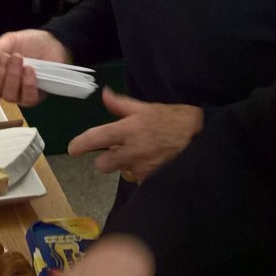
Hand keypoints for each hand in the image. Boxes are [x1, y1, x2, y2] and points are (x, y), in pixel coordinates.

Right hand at [0, 29, 68, 105]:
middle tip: (5, 58)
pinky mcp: (33, 97)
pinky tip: (30, 70)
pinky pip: (27, 98)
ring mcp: (17, 95)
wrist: (51, 42)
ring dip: (13, 75)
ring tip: (20, 59)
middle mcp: (1, 88)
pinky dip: (27, 83)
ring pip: (8, 96)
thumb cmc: (28, 42)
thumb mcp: (10, 40)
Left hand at [68, 86, 203, 182]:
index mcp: (128, 130)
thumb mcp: (147, 108)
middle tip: (115, 151)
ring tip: (140, 156)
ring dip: (125, 166)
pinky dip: (142, 174)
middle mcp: (131, 152)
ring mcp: (142, 169)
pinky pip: (138, 180)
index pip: (97, 138)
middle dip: (105, 159)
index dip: (81, 144)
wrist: (202, 138)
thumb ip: (122, 104)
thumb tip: (103, 94)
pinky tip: (152, 165)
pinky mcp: (152, 181)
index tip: (72, 149)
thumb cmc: (174, 119)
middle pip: (103, 164)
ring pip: (121, 172)